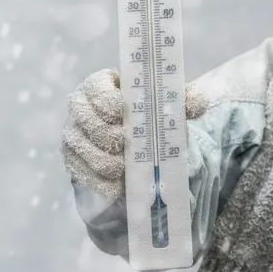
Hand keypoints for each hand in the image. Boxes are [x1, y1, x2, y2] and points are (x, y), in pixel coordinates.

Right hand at [60, 68, 208, 199]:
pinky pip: (79, 170)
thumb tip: (200, 102)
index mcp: (103, 85)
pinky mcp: (72, 159)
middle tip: (126, 144)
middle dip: (106, 133)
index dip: (106, 98)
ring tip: (123, 168)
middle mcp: (81, 106)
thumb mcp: (168, 108)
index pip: (95, 86)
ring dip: (102, 159)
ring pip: (79, 145)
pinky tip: (115, 186)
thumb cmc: (150, 118)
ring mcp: (73, 133)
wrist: (137, 148)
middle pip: (84, 117)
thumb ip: (183, 101)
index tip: (121, 110)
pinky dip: (98, 180)